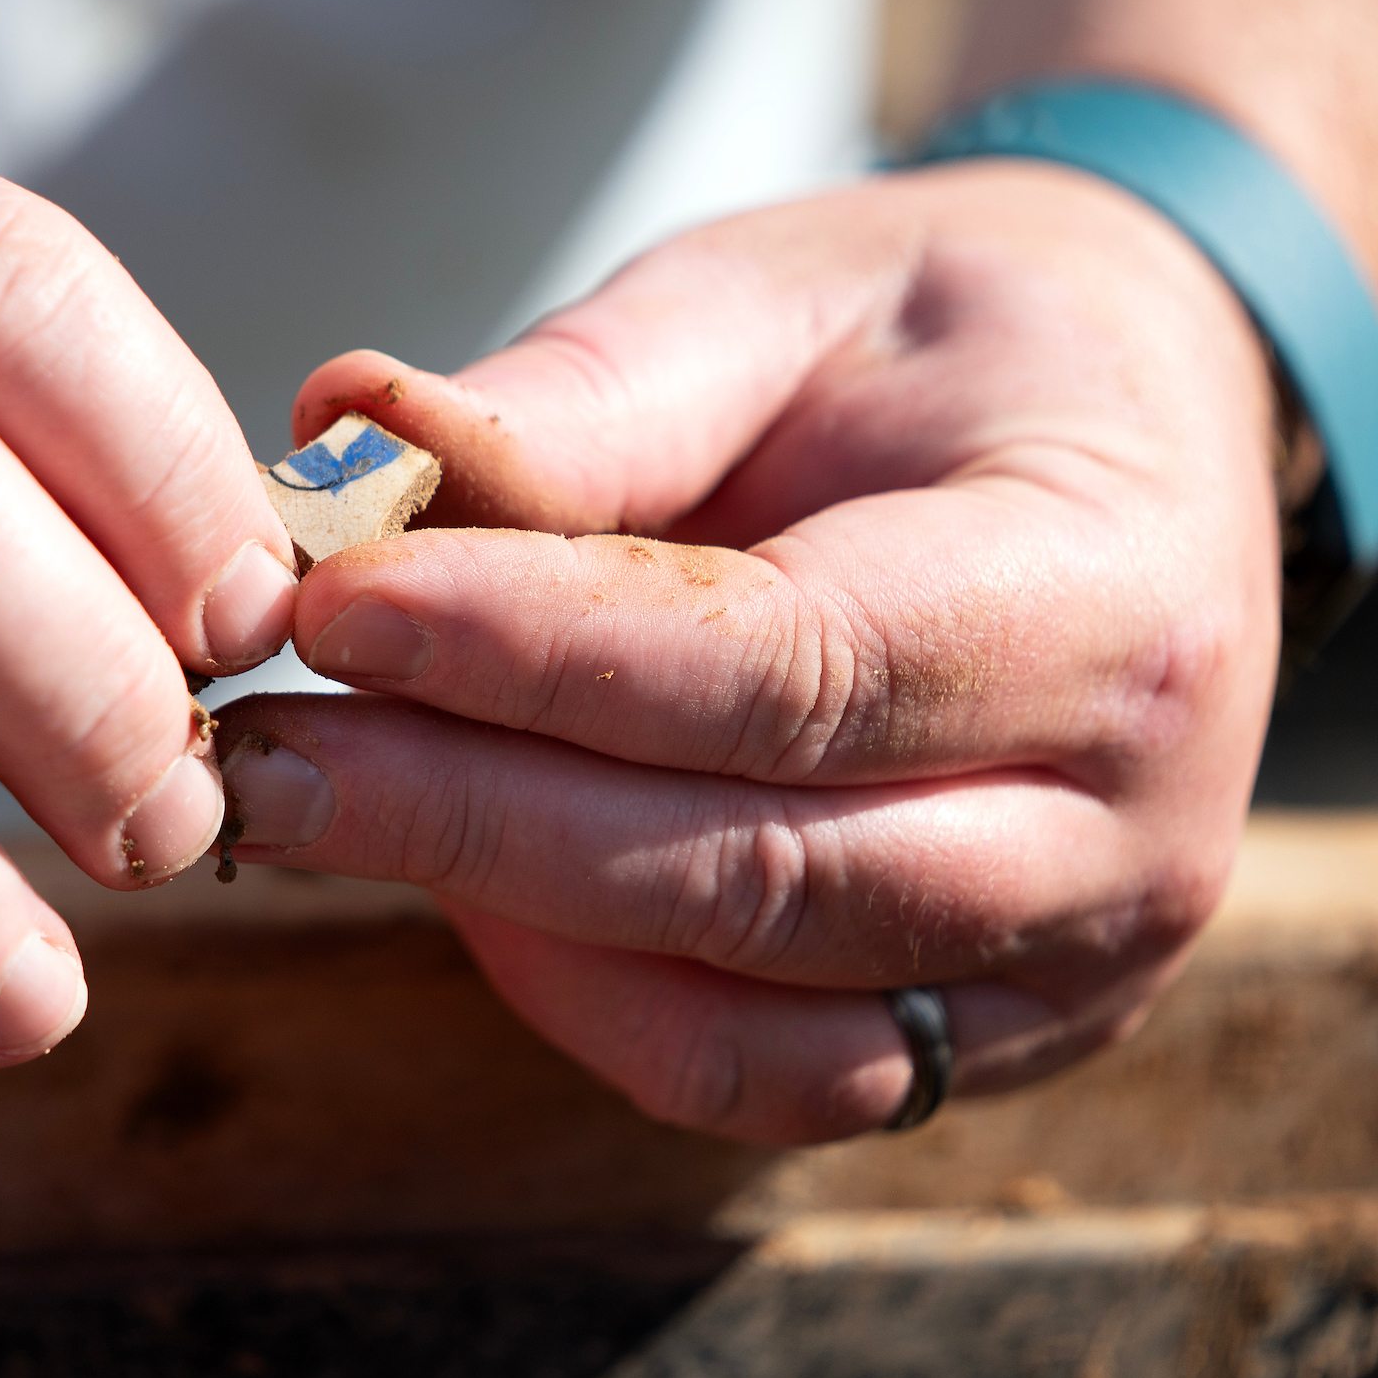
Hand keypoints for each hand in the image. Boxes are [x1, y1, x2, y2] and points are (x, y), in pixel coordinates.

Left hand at [216, 161, 1283, 1142]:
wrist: (1125, 428)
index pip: (785, 670)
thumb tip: (340, 432)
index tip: (329, 610)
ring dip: (500, 919)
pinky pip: (753, 1080)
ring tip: (321, 801)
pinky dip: (582, 996)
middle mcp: (1126, 827)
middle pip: (747, 873)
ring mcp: (1068, 968)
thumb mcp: (779, 298)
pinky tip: (459, 877)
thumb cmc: (940, 341)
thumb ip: (586, 396)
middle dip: (465, 816)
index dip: (532, 658)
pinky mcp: (984, 1039)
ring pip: (736, 1023)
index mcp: (1109, 601)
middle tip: (251, 752)